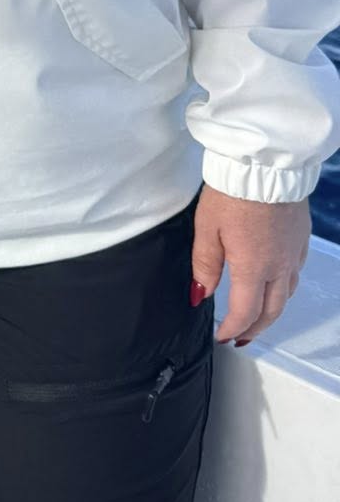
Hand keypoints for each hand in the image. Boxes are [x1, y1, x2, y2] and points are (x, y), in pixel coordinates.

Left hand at [191, 187, 310, 345]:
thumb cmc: (232, 192)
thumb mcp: (206, 228)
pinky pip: (295, 274)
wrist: (266, 164)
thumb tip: (200, 296)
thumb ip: (205, 265)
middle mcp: (279, 266)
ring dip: (270, 312)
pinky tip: (273, 283)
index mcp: (253, 267)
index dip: (233, 329)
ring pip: (286, 295)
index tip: (222, 336)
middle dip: (254, 329)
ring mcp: (294, 253)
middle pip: (271, 311)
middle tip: (240, 337)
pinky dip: (283, 288)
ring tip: (255, 317)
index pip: (245, 312)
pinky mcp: (301, 239)